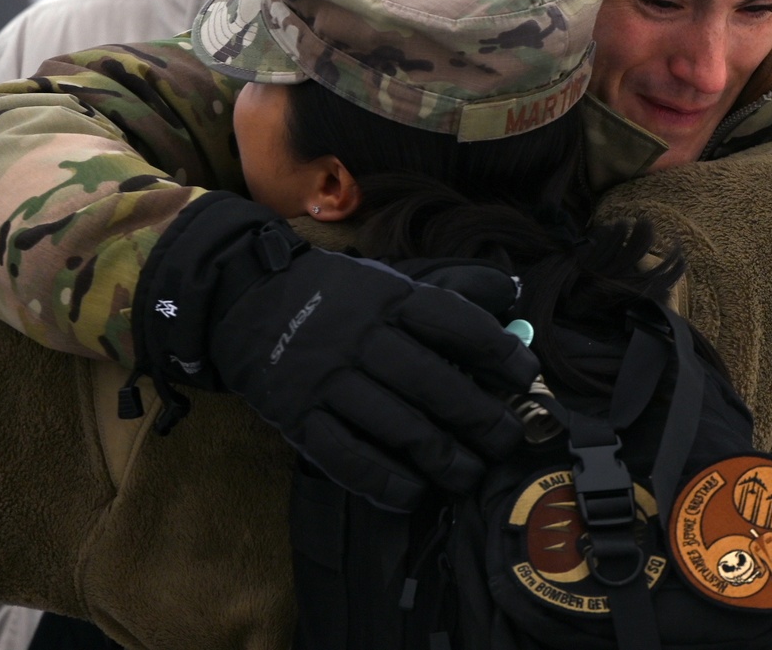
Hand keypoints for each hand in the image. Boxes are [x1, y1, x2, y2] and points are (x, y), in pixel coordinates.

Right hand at [133, 193, 538, 510]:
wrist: (246, 297)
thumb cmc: (333, 293)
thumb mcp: (387, 277)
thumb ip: (445, 291)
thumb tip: (511, 296)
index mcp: (388, 297)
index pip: (454, 323)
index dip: (496, 352)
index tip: (525, 376)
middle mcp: (361, 336)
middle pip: (431, 382)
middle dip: (478, 416)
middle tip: (507, 439)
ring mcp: (327, 378)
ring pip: (395, 425)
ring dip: (441, 456)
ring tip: (470, 475)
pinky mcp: (298, 415)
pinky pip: (346, 456)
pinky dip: (383, 481)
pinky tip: (413, 494)